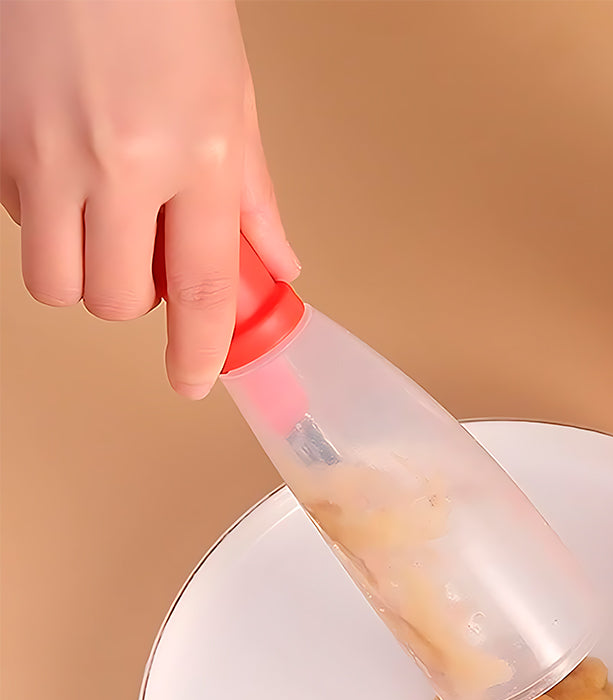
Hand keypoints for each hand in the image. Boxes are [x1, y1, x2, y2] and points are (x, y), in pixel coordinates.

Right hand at [0, 0, 299, 397]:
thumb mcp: (233, 97)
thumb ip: (252, 193)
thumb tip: (276, 263)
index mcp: (194, 156)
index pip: (202, 289)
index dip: (198, 351)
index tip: (193, 381)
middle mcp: (117, 164)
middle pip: (115, 300)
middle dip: (136, 300)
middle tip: (150, 259)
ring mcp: (43, 152)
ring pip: (53, 279)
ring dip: (83, 271)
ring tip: (102, 223)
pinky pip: (13, 219)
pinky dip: (40, 218)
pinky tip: (64, 171)